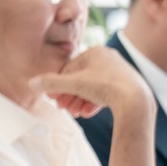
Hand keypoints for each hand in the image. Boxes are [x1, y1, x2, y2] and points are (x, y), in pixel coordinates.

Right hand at [31, 46, 154, 120]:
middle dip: (70, 95)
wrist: (135, 100)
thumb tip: (31, 83)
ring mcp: (119, 71)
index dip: (59, 85)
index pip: (69, 69)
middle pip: (80, 79)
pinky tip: (88, 113)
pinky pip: (105, 92)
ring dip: (81, 101)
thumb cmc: (105, 87)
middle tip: (63, 108)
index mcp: (95, 52)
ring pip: (92, 87)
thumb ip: (51, 83)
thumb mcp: (73, 84)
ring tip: (76, 113)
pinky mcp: (126, 85)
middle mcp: (108, 58)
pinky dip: (94, 102)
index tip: (53, 99)